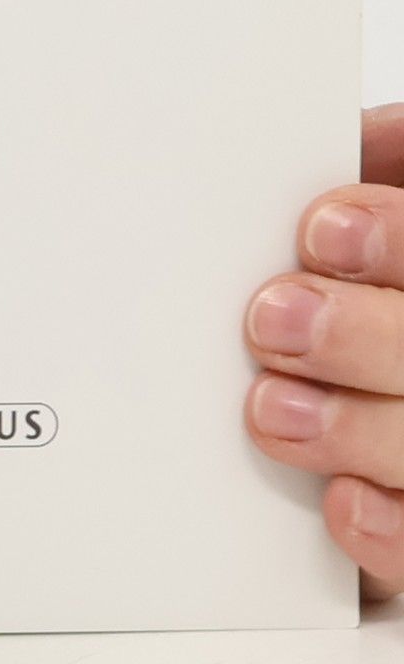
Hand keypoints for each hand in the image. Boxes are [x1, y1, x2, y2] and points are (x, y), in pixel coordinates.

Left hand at [247, 103, 403, 598]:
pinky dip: (387, 528)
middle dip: (362, 335)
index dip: (397, 240)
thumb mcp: (386, 218)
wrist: (372, 382)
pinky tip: (337, 503)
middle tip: (273, 320)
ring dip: (357, 429)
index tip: (321, 229)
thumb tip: (362, 135)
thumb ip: (387, 175)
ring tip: (271, 410)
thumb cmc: (382, 299)